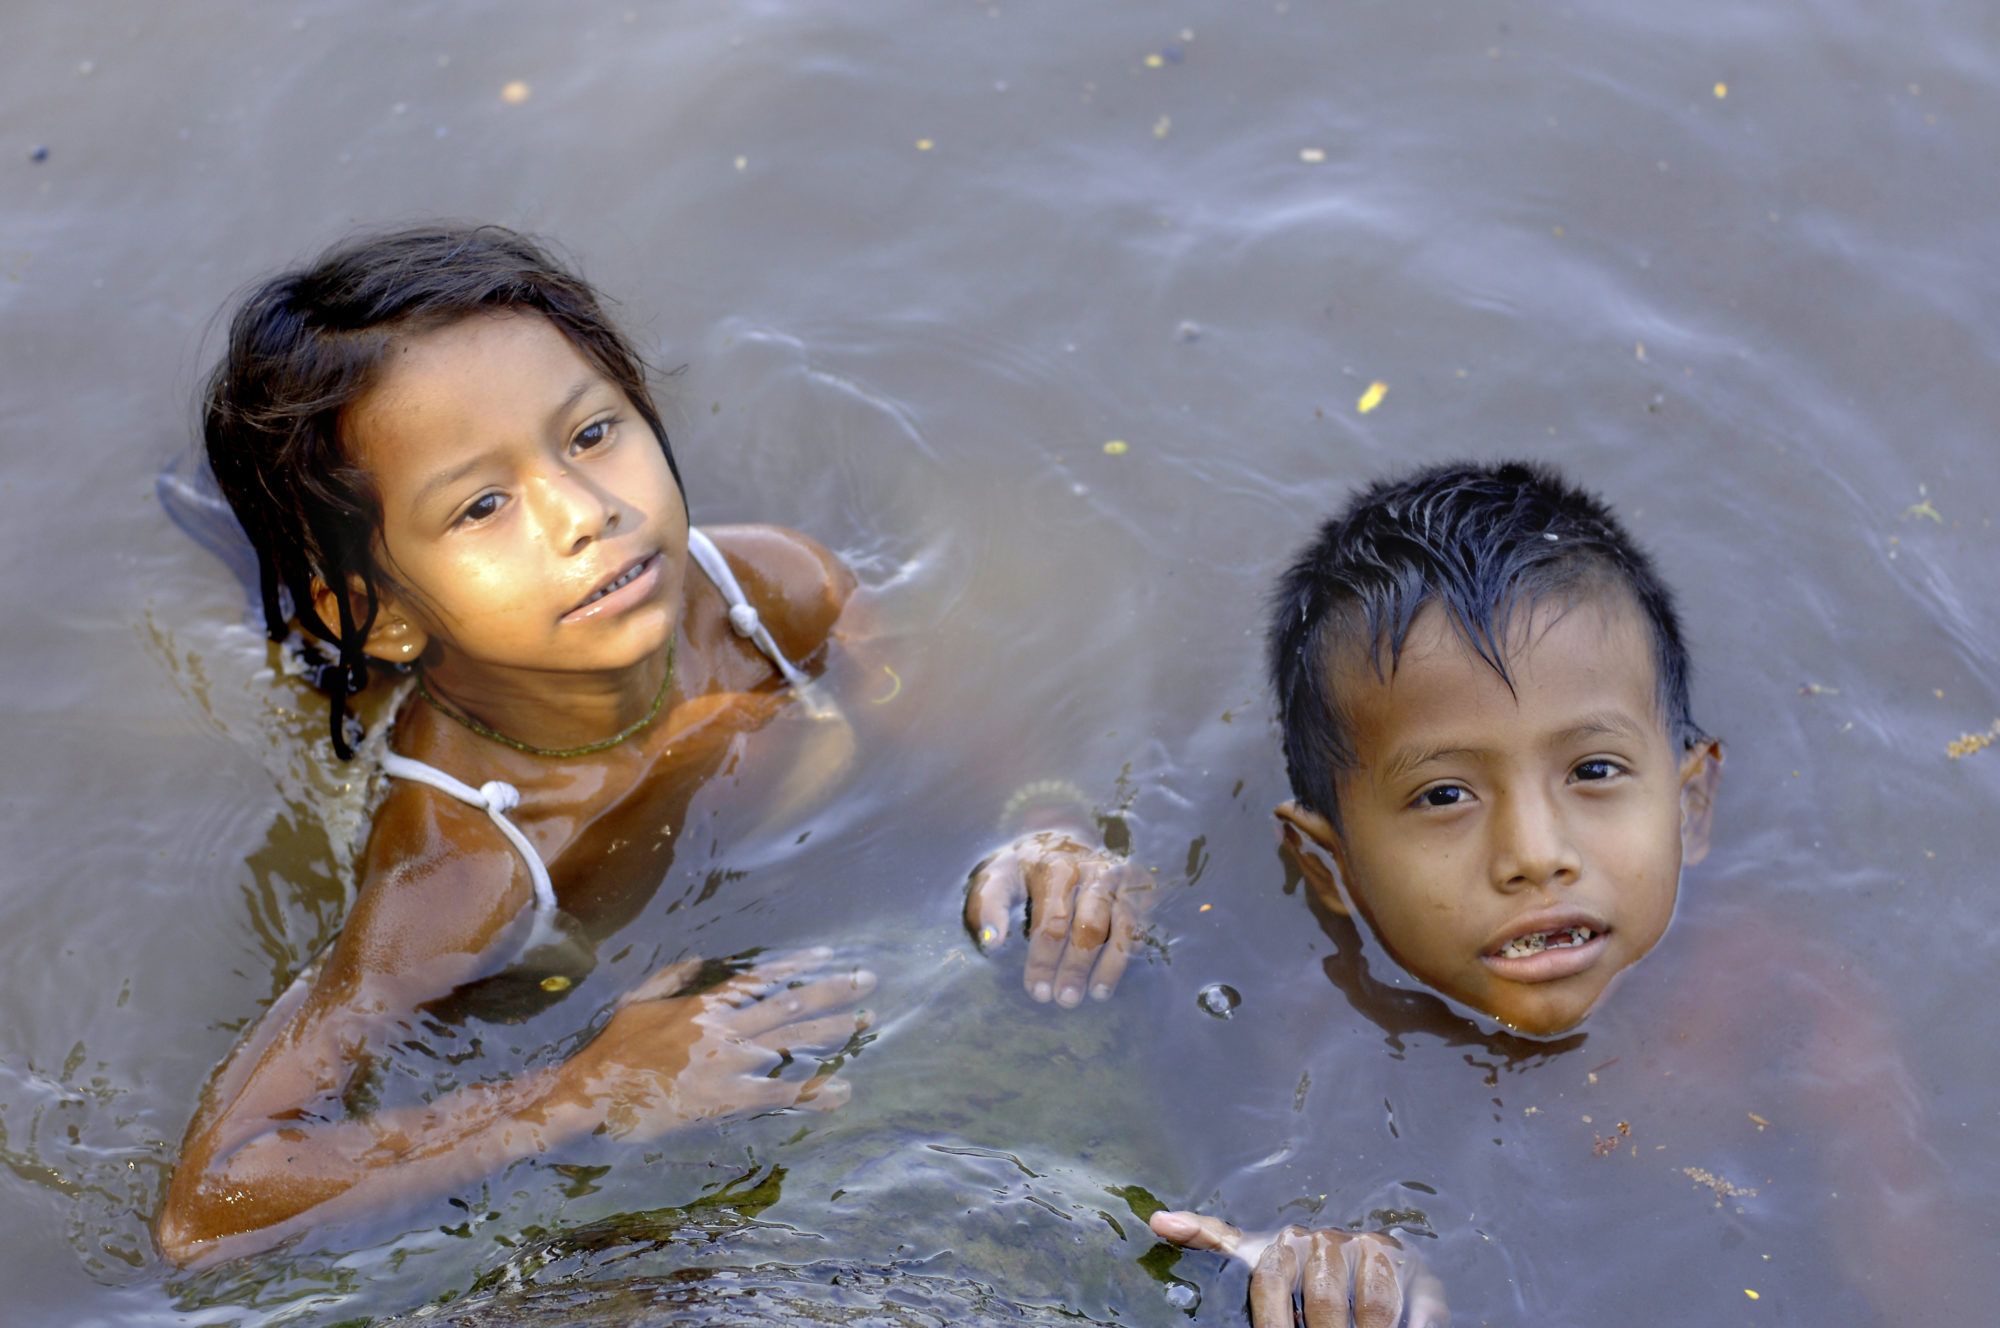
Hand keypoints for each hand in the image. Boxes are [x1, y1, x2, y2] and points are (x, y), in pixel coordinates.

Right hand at [559, 947, 874, 1137]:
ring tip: (865, 1022)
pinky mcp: (725, 1100)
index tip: (827, 957)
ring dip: (832, 1032)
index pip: (762, 980)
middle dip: (833, 992)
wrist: (592, 1094)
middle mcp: (723, 1029)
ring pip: (791, 1044)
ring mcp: (726, 1063)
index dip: (797, 968)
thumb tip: (695, 959)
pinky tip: (839, 1089)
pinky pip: (777, 1094)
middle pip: (789, 1006)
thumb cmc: (612, 1052)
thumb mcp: (638, 1002)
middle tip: (868, 981)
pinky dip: (810, 1092)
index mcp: (704, 1006)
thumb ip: (671, 979)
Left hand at [965, 830, 1154, 1007]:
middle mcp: (1095, 871)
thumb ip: (988, 906)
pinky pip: (1139, 926)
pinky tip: (1111, 979)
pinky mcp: (1139, 889)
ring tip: (1096, 995)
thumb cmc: (1024, 870)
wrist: (1062, 838)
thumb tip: (991, 942)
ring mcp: (1121, 880)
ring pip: (1123, 927)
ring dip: (1111, 965)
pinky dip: (1129, 955)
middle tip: (1065, 1000)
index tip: (1036, 992)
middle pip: (1089, 926)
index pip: (1052, 921)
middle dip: (1076, 967)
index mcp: (1057, 867)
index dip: (1044, 960)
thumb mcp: (996, 877)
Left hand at [1150, 1210, 1448, 1327]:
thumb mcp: (1257, 1257)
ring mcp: (1383, 1258)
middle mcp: (1336, 1244)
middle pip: (1324, 1297)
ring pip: (1372, 1303)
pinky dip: (1416, 1325)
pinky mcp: (1425, 1279)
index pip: (1271, 1275)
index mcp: (1292, 1242)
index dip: (1271, 1316)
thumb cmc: (1301, 1270)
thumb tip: (1157, 1220)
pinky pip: (1423, 1310)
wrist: (1371, 1262)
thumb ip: (1213, 1238)